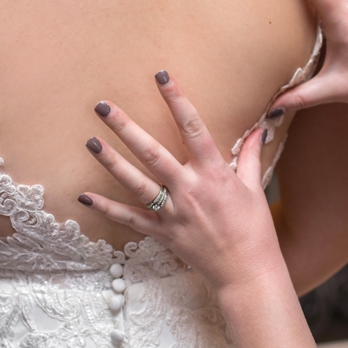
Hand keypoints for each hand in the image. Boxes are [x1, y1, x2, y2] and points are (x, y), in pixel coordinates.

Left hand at [77, 74, 288, 299]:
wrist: (246, 271)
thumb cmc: (253, 229)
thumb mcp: (253, 187)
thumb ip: (249, 154)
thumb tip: (261, 127)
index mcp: (214, 172)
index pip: (192, 127)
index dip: (176, 100)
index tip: (161, 76)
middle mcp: (189, 189)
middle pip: (152, 152)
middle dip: (126, 127)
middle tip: (104, 107)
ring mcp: (173, 213)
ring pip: (135, 183)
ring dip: (111, 162)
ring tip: (90, 142)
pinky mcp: (162, 234)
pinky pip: (129, 219)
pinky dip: (106, 209)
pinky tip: (85, 197)